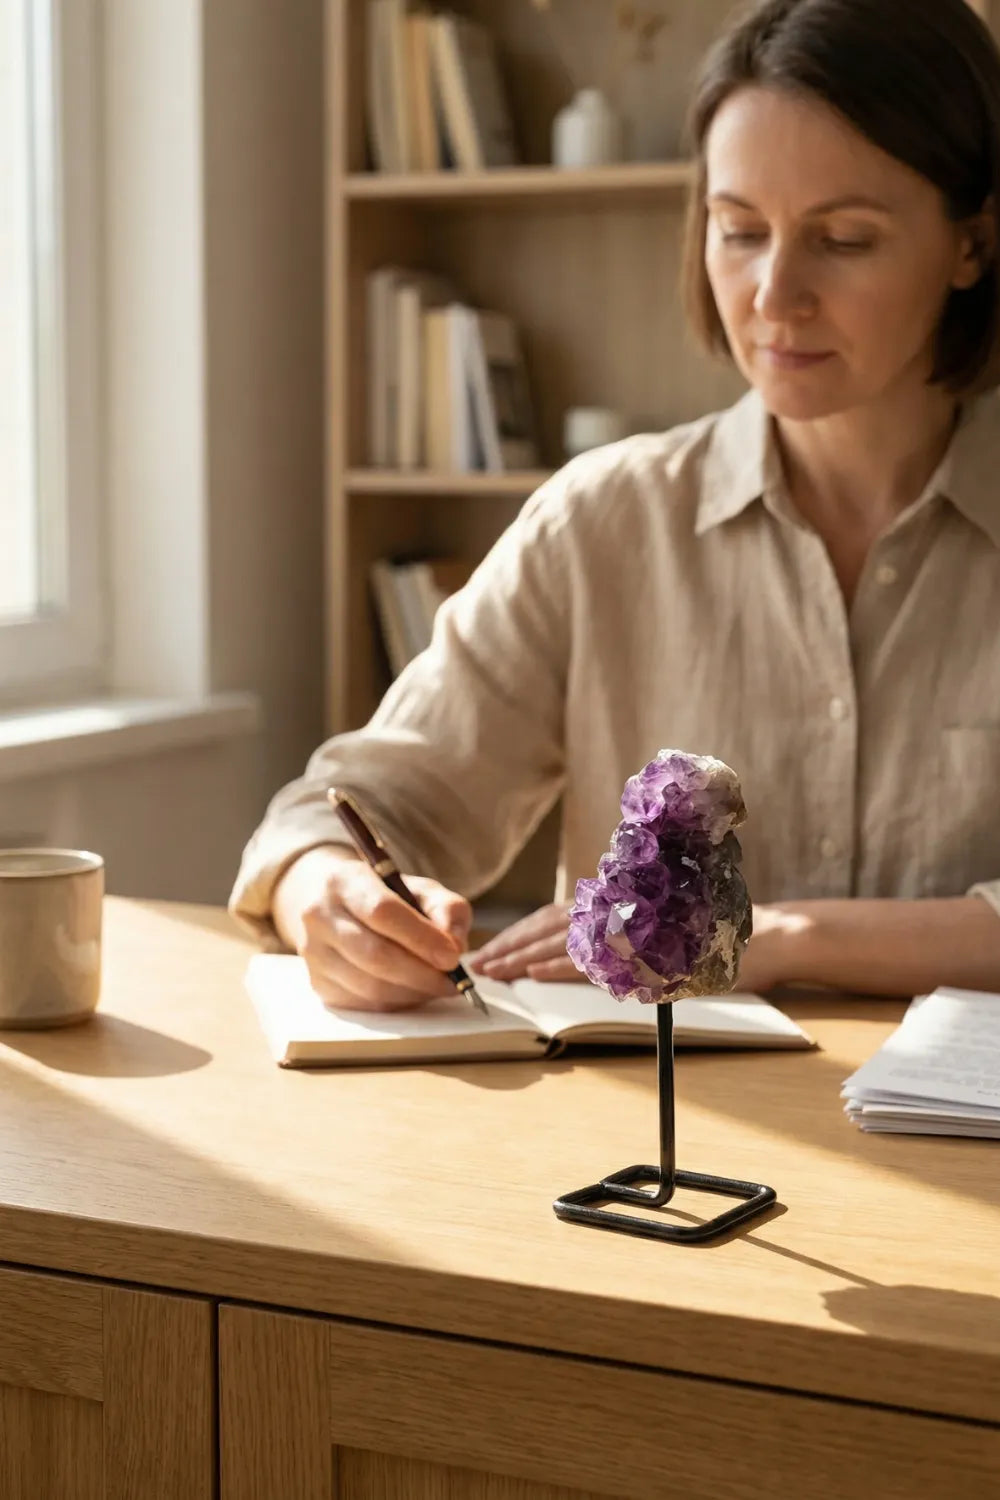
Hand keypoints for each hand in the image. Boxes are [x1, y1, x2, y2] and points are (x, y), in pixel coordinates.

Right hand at [272, 845, 472, 1010]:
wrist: (333, 905)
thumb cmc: (385, 896)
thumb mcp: (420, 889)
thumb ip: (447, 909)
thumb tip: (455, 946)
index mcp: (344, 881)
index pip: (382, 911)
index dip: (421, 938)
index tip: (452, 956)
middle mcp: (320, 916)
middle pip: (375, 955)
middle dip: (422, 974)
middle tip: (453, 982)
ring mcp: (314, 953)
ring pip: (370, 986)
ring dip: (413, 992)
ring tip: (437, 985)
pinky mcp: (318, 983)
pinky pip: (364, 1003)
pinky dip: (396, 1002)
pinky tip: (413, 990)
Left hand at [467, 899, 810, 991]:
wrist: (759, 939)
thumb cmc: (707, 939)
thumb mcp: (654, 940)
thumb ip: (616, 943)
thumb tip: (563, 958)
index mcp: (617, 905)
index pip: (555, 917)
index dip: (521, 933)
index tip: (493, 950)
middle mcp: (620, 909)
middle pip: (550, 927)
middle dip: (512, 946)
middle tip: (480, 964)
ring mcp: (633, 925)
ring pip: (565, 940)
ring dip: (526, 956)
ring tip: (497, 970)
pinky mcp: (645, 946)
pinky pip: (596, 956)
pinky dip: (563, 965)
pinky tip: (537, 973)